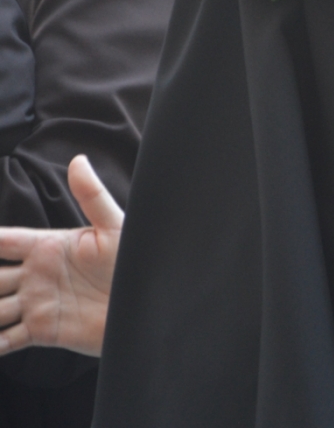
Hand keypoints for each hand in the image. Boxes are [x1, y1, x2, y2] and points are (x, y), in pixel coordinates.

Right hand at [0, 155, 122, 356]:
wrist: (153, 303)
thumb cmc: (138, 261)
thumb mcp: (115, 227)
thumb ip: (92, 197)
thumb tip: (77, 160)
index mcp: (49, 245)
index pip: (1, 241)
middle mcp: (36, 274)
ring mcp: (36, 303)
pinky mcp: (42, 330)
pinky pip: (4, 339)